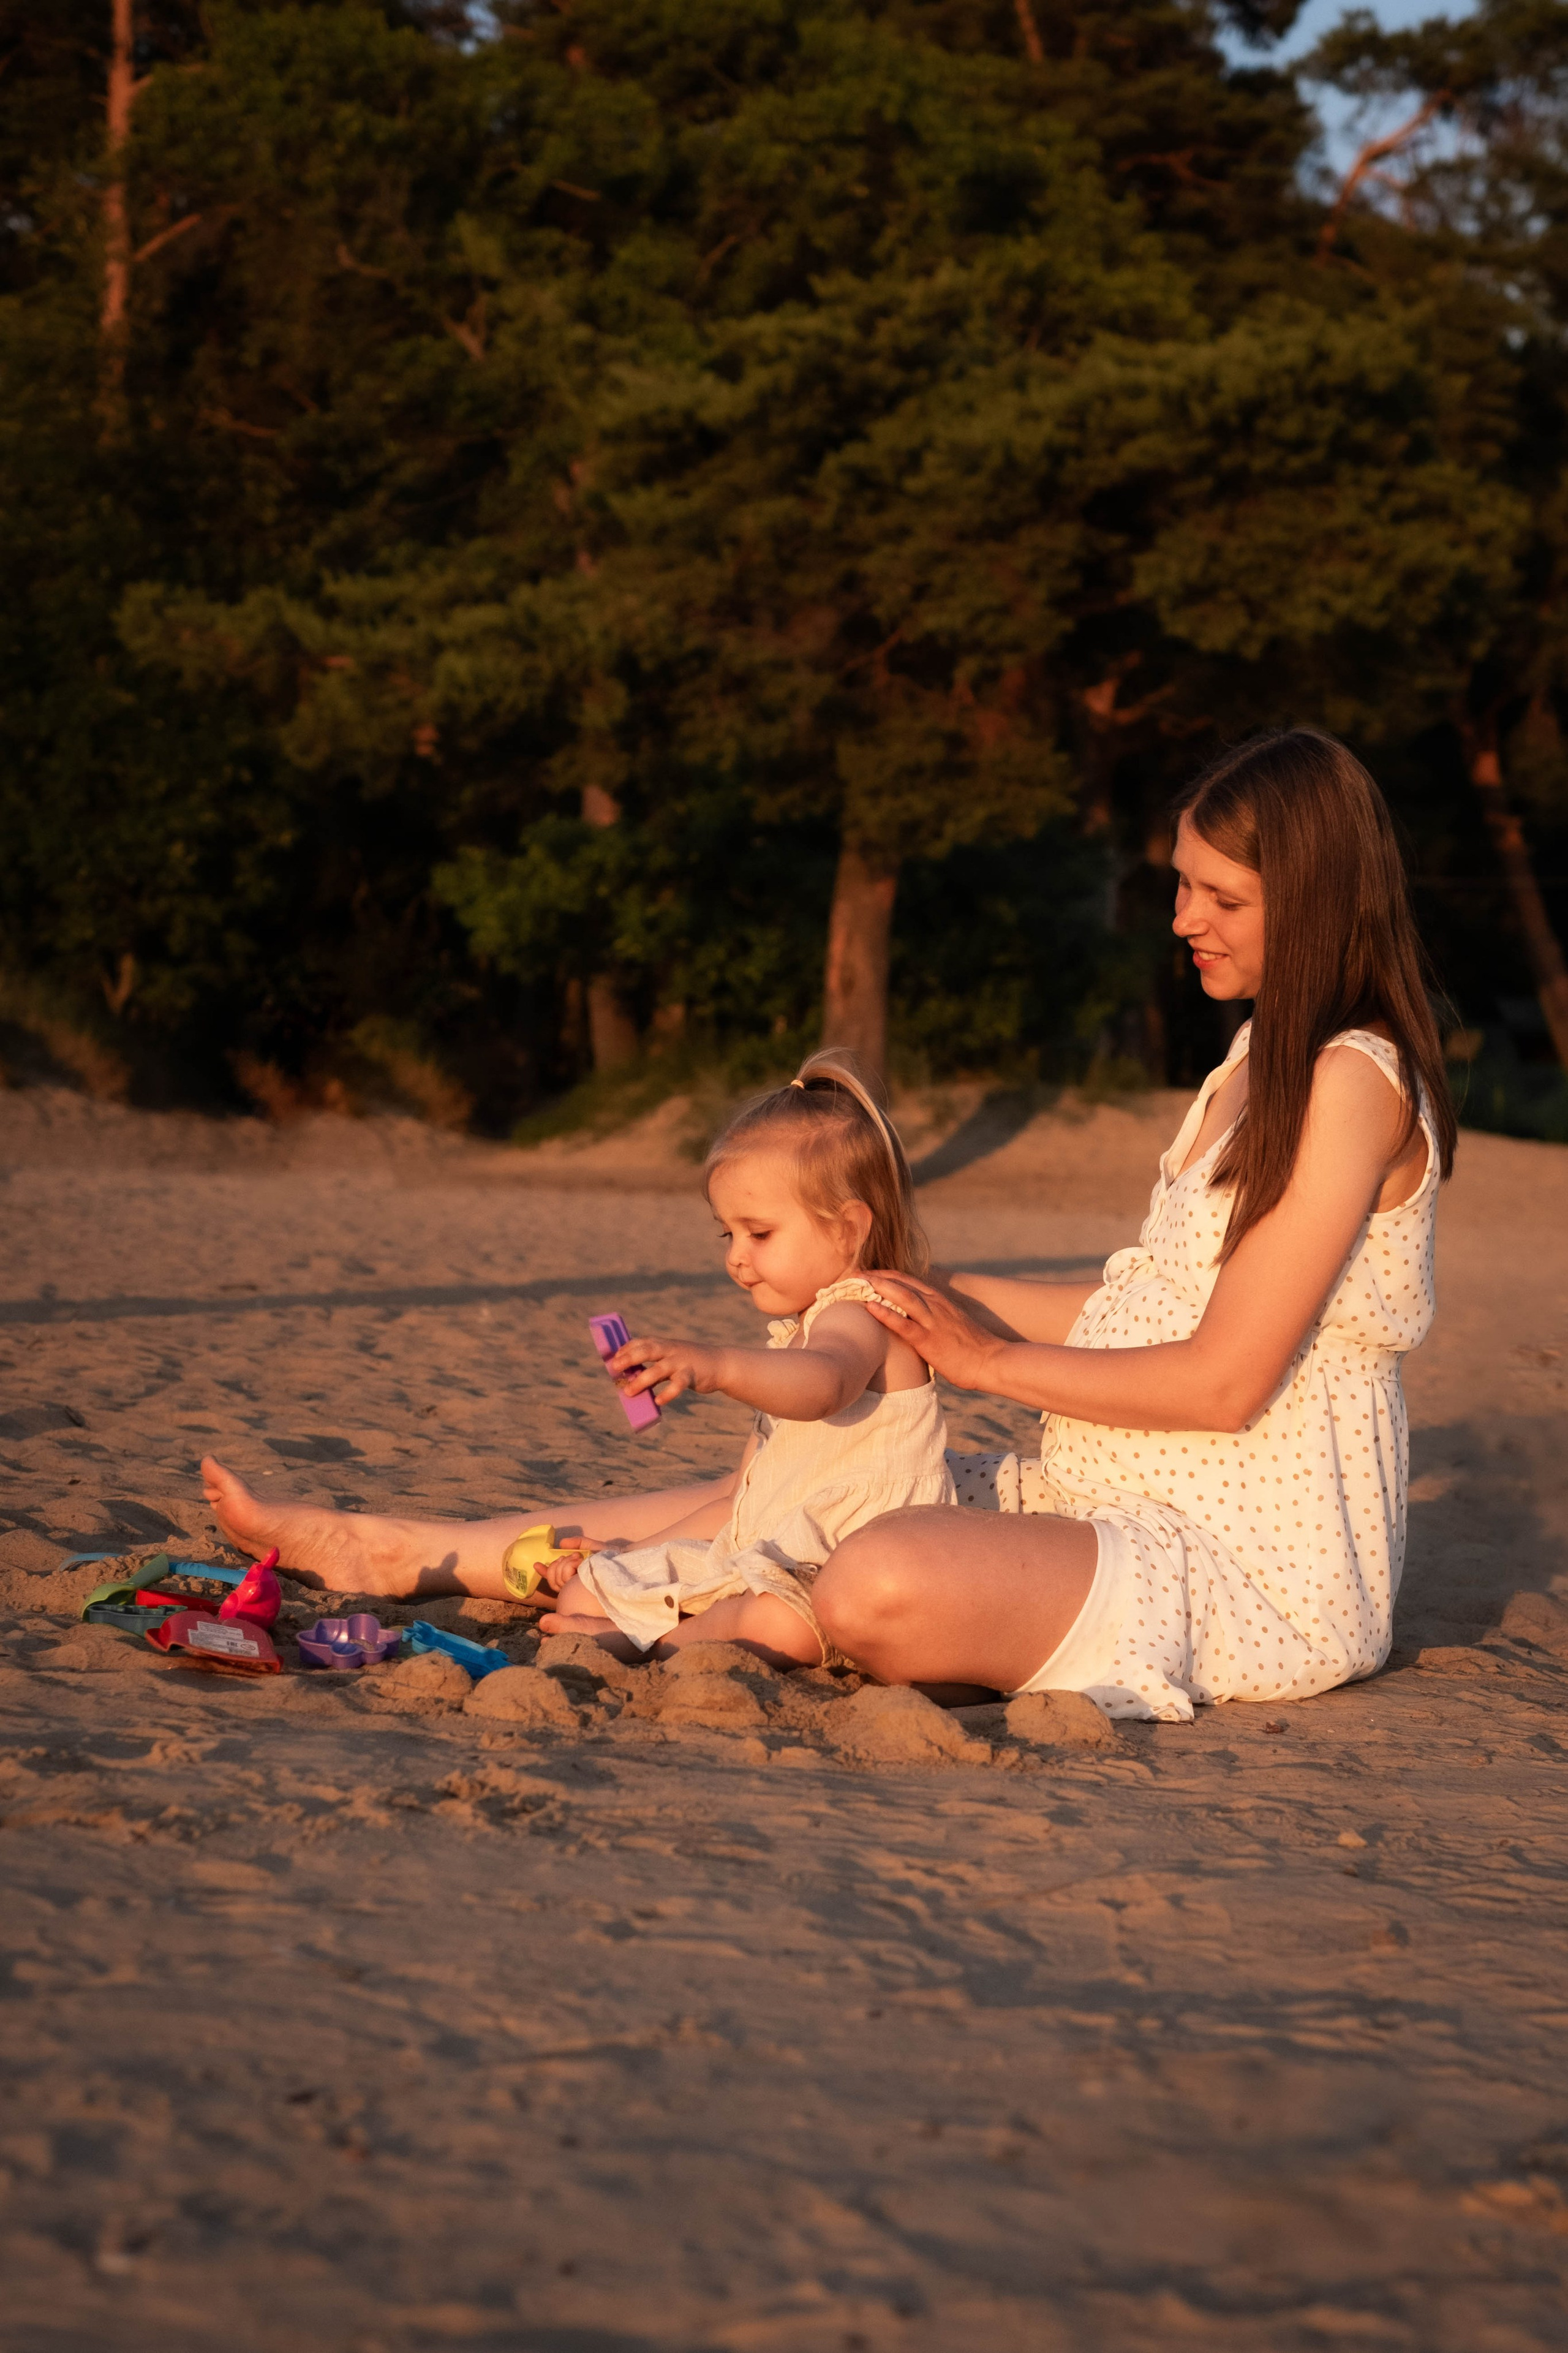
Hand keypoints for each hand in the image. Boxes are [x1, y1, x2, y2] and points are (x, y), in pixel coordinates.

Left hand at [607, 1332, 724, 1404]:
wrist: (720, 1364)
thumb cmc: (690, 1362)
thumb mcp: (672, 1357)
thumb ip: (655, 1365)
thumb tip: (632, 1380)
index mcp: (664, 1344)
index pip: (642, 1342)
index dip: (626, 1348)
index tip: (614, 1358)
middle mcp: (671, 1350)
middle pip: (648, 1350)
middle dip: (630, 1357)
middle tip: (615, 1367)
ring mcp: (681, 1362)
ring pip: (659, 1369)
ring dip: (642, 1380)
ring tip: (628, 1392)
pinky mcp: (691, 1375)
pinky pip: (678, 1385)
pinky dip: (668, 1393)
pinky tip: (659, 1401)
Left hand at [859, 1272, 1007, 1392]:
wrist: (992, 1361)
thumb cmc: (972, 1348)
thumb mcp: (952, 1325)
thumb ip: (935, 1319)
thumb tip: (917, 1323)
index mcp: (940, 1301)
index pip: (909, 1280)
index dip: (886, 1275)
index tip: (868, 1273)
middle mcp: (936, 1305)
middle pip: (901, 1283)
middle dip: (876, 1277)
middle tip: (853, 1274)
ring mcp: (932, 1321)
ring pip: (902, 1296)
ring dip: (878, 1287)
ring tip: (856, 1282)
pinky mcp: (929, 1340)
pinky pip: (904, 1324)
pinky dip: (885, 1314)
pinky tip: (869, 1308)